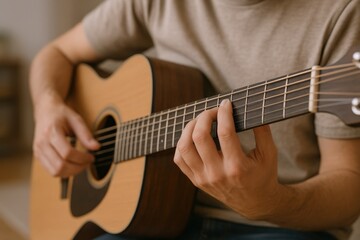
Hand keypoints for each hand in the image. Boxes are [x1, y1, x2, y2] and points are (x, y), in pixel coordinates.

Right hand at [33, 98, 99, 176]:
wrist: (45, 111)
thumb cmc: (61, 114)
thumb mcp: (76, 120)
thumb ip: (86, 134)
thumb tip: (96, 147)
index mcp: (51, 132)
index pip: (67, 153)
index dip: (82, 158)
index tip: (91, 157)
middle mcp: (41, 143)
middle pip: (60, 165)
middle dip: (78, 167)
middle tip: (88, 162)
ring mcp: (38, 151)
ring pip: (55, 172)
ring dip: (71, 172)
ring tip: (81, 164)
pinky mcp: (38, 156)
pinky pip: (51, 171)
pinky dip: (64, 171)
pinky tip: (72, 165)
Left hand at [174, 99, 279, 218]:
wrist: (255, 203)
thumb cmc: (263, 176)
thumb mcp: (269, 154)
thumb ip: (262, 131)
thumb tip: (253, 108)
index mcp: (237, 167)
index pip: (225, 132)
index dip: (224, 113)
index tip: (226, 104)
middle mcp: (217, 174)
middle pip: (199, 137)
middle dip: (205, 116)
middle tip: (213, 111)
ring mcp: (203, 178)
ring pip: (184, 147)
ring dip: (189, 127)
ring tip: (200, 121)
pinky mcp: (196, 181)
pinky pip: (179, 159)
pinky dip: (182, 144)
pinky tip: (192, 136)